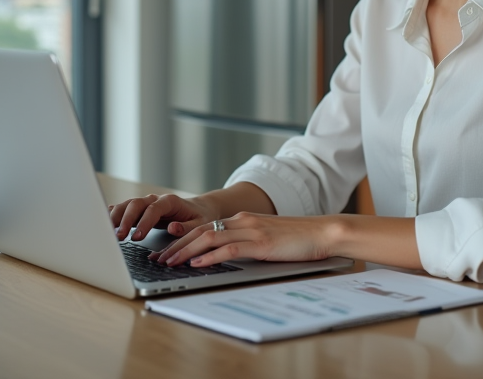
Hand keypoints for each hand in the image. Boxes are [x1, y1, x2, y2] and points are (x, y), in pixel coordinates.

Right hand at [107, 193, 218, 241]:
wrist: (200, 208)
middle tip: (118, 237)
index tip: (136, 237)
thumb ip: (186, 227)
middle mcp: (156, 199)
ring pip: (127, 205)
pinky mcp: (141, 209)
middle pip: (136, 204)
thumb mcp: (200, 224)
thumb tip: (172, 228)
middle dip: (125, 220)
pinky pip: (125, 208)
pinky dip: (114, 213)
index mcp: (170, 201)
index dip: (144, 222)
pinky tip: (103, 219)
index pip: (154, 209)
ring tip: (106, 231)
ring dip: (116, 217)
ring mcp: (147, 203)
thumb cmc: (201, 217)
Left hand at [155, 212, 337, 267]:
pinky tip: (198, 263)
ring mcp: (251, 230)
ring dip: (185, 251)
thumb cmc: (299, 239)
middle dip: (176, 246)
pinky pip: (229, 248)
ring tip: (170, 262)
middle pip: (200, 230)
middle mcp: (243, 221)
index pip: (204, 227)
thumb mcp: (268, 238)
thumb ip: (248, 242)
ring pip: (209, 237)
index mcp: (243, 219)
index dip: (182, 239)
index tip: (166, 251)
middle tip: (158, 259)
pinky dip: (210, 255)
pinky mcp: (261, 242)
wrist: (323, 231)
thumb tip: (227, 255)